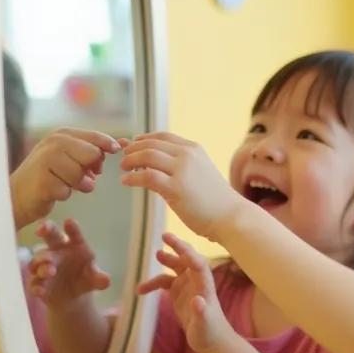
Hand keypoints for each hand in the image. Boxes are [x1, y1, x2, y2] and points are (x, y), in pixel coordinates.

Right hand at [10, 128, 121, 228]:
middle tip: (81, 175)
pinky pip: (68, 190)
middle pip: (92, 155)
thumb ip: (90, 152)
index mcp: (62, 135)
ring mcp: (46, 160)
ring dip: (78, 185)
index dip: (108, 145)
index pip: (95, 137)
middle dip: (90, 169)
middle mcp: (54, 143)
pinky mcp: (43, 180)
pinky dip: (64, 194)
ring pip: (81, 175)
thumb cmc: (48, 176)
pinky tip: (52, 191)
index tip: (116, 149)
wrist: (17, 193)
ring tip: (64, 184)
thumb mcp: (69, 158)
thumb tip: (119, 146)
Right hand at [27, 219, 112, 303]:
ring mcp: (44, 266)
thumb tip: (106, 281)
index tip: (69, 222)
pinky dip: (36, 286)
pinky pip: (34, 283)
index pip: (74, 234)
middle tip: (41, 229)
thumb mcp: (94, 278)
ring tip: (51, 270)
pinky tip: (40, 290)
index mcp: (74, 245)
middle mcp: (57, 251)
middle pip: (50, 236)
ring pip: (39, 260)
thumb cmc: (85, 277)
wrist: (72, 296)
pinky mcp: (38, 283)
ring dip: (42, 263)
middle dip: (46, 230)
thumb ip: (99, 278)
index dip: (72, 228)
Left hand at [119, 133, 247, 239]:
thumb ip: (181, 166)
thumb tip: (156, 165)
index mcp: (194, 149)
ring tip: (123, 168)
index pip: (162, 136)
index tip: (132, 144)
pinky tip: (125, 182)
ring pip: (146, 156)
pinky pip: (146, 176)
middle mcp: (188, 155)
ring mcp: (182, 171)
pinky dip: (132, 178)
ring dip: (130, 161)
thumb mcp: (201, 172)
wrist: (231, 216)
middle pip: (151, 144)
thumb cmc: (215, 200)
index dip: (143, 138)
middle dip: (132, 149)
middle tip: (122, 157)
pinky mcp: (176, 188)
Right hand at [137, 232, 237, 352]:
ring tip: (156, 255)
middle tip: (165, 236)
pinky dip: (153, 283)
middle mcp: (197, 282)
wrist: (212, 342)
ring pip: (176, 267)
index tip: (176, 245)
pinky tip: (139, 290)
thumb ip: (201, 313)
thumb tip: (197, 300)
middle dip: (178, 247)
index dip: (188, 253)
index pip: (198, 264)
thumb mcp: (204, 326)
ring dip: (166, 260)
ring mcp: (188, 286)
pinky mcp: (179, 294)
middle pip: (188, 259)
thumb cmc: (210, 334)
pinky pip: (164, 282)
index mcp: (205, 286)